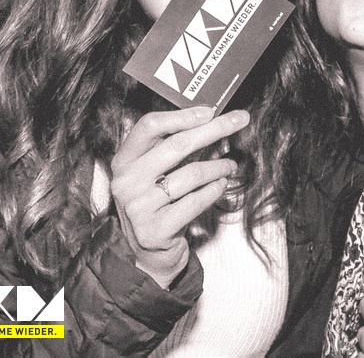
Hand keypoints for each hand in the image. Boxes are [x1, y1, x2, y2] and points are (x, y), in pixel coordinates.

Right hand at [110, 105, 247, 287]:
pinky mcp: (155, 230)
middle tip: (239, 120)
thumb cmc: (157, 204)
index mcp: (124, 160)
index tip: (210, 110)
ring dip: (218, 166)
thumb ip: (170, 147)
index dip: (182, 116)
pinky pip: (195, 202)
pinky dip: (214, 190)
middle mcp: (127, 181)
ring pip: (191, 174)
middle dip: (214, 129)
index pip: (149, 126)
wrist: (147, 253)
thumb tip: (211, 120)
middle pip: (176, 145)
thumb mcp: (152, 173)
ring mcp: (139, 207)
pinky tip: (221, 185)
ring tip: (230, 165)